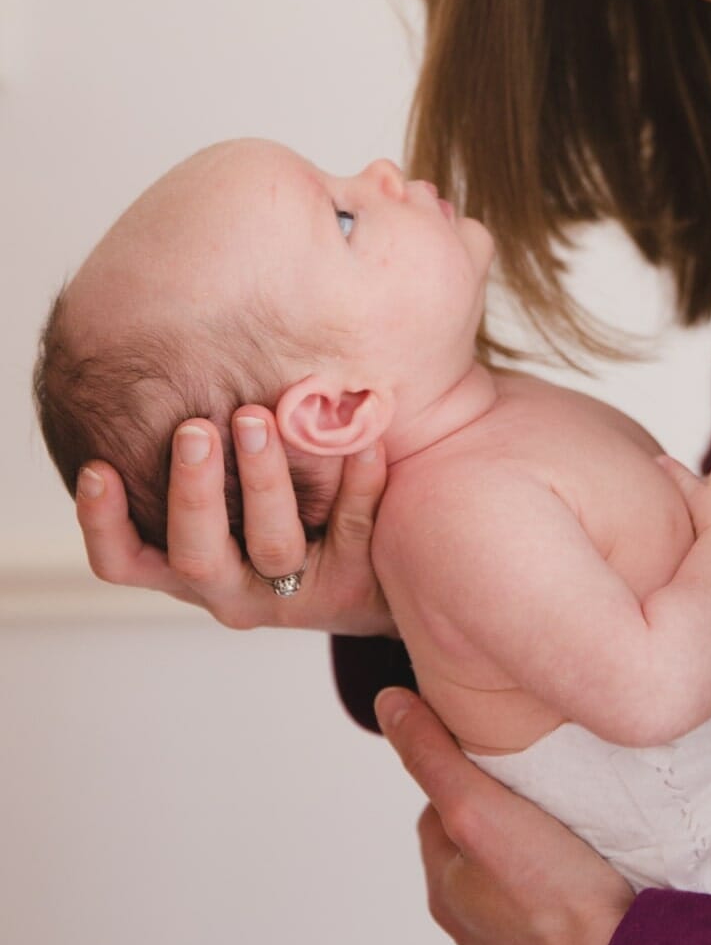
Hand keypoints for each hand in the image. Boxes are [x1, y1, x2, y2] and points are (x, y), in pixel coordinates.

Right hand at [74, 407, 394, 635]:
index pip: (125, 561)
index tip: (95, 467)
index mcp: (190, 565)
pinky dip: (355, 480)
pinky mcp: (352, 585)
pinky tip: (361, 438)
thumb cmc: (286, 504)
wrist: (380, 567)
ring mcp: (293, 592)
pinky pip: (352, 527)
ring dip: (263, 479)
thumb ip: (204, 448)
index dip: (103, 523)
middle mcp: (232, 588)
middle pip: (196, 553)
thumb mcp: (233, 486)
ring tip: (257, 417)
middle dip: (192, 489)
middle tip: (193, 428)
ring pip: (272, 544)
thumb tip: (169, 352)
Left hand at [375, 689, 632, 944]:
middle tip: (546, 804)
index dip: (466, 785)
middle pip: (478, 869)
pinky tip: (596, 921)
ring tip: (578, 857)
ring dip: (536, 890)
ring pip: (517, 917)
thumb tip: (388, 705)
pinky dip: (569, 941)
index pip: (440, 820)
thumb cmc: (555, 897)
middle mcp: (474, 942)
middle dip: (502, 837)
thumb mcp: (479, 808)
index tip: (503, 767)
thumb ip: (434, 757)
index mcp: (448, 895)